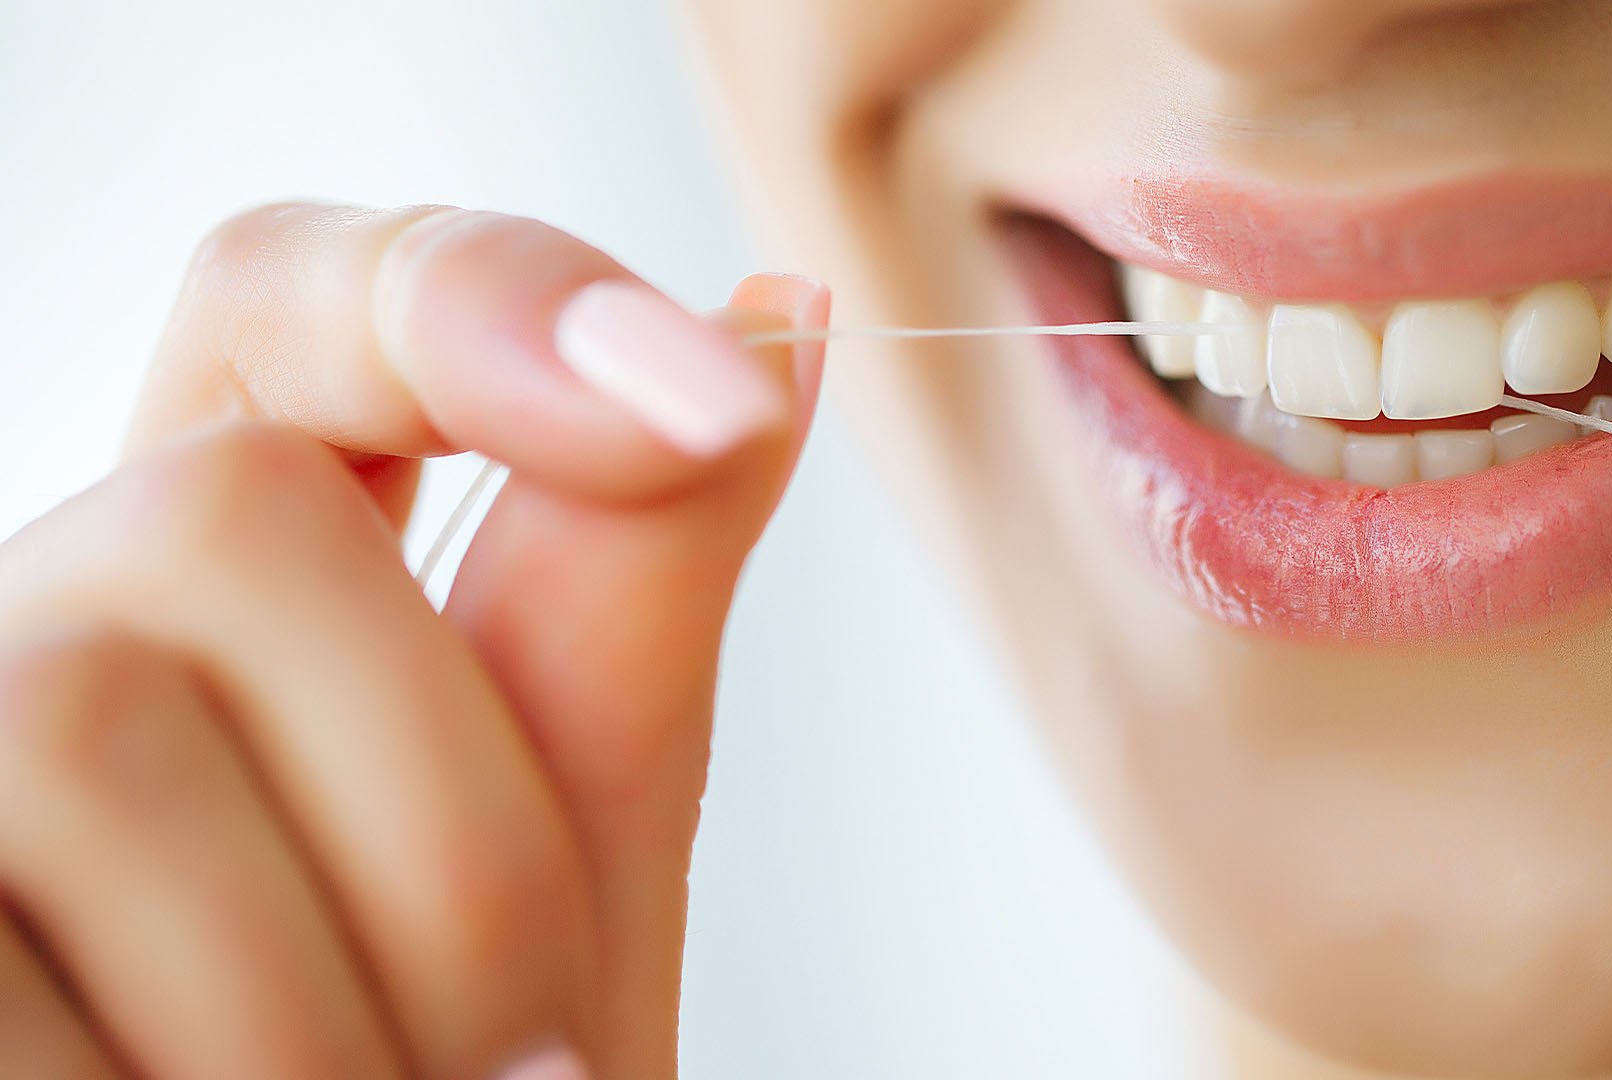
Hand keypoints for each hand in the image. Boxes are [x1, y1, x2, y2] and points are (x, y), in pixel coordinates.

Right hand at [0, 203, 828, 1078]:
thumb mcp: (566, 851)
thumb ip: (629, 592)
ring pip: (91, 727)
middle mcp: (25, 638)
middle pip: (223, 518)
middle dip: (458, 828)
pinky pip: (1, 966)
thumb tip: (772, 318)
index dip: (479, 293)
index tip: (721, 401)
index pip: (296, 302)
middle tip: (524, 1069)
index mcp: (229, 595)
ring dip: (334, 1013)